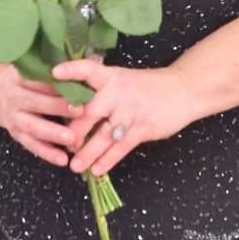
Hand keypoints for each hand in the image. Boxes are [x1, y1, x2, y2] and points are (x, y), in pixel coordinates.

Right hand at [0, 63, 89, 167]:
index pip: (38, 78)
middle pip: (35, 102)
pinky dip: (47, 153)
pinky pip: (32, 145)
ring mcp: (14, 117)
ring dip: (52, 133)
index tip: (76, 85)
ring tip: (71, 139)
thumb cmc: (27, 80)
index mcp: (20, 76)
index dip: (56, 83)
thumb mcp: (34, 68)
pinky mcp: (17, 135)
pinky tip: (63, 160)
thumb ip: (57, 67)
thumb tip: (92, 57)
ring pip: (33, 127)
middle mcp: (14, 96)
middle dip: (57, 107)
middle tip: (80, 111)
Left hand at [50, 59, 195, 176]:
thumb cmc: (147, 86)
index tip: (55, 73)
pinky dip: (108, 160)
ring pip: (104, 135)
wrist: (183, 90)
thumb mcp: (123, 78)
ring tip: (75, 166)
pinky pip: (121, 148)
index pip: (88, 69)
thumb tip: (70, 104)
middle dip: (74, 130)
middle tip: (61, 143)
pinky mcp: (142, 128)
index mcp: (111, 77)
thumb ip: (100, 89)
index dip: (72, 70)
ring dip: (88, 153)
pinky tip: (97, 170)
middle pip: (91, 112)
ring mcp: (130, 111)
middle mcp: (118, 93)